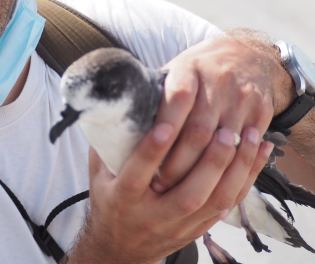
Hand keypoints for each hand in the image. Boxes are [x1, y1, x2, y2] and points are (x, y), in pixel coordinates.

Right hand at [67, 120, 272, 263]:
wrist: (119, 250)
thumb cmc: (109, 203)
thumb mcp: (99, 175)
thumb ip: (107, 145)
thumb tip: (116, 108)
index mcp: (124, 197)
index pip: (139, 171)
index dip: (153, 149)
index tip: (167, 123)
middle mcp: (153, 214)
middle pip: (188, 192)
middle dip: (210, 161)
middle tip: (225, 131)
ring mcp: (178, 226)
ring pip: (214, 202)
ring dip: (236, 170)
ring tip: (251, 140)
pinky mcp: (196, 230)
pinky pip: (226, 208)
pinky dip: (245, 182)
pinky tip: (257, 158)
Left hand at [151, 33, 291, 192]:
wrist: (247, 54)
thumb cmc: (199, 68)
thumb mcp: (176, 69)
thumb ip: (156, 93)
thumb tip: (124, 123)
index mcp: (190, 67)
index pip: (178, 98)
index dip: (165, 127)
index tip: (151, 155)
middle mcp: (218, 81)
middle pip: (198, 130)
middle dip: (177, 163)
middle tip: (158, 184)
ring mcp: (242, 98)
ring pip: (220, 145)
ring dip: (199, 173)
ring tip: (178, 190)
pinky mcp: (261, 113)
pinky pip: (243, 149)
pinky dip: (226, 169)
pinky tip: (209, 183)